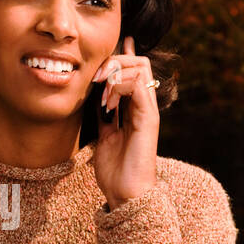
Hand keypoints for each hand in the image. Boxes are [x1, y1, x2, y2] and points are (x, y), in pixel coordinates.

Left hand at [92, 35, 159, 208]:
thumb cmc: (116, 170)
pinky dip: (120, 87)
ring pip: (141, 68)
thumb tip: (94, 99)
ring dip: (116, 74)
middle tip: (96, 78)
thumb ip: (102, 116)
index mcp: (135, 109)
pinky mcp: (149, 118)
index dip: (122, 57)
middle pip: (140, 63)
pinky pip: (139, 86)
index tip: (109, 49)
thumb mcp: (103, 136)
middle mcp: (144, 106)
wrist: (126, 194)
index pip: (134, 72)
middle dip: (115, 62)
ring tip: (101, 93)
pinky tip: (108, 104)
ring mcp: (148, 111)